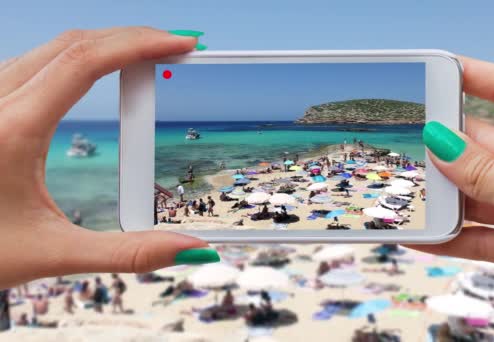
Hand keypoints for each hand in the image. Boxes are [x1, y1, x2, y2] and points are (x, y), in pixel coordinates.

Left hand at [0, 27, 218, 289]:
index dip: (140, 43)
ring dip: (103, 43)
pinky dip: (74, 56)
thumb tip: (190, 250)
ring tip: (144, 55)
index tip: (180, 43)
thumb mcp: (54, 253)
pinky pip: (31, 62)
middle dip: (131, 36)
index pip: (86, 62)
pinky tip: (92, 70)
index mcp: (11, 131)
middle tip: (175, 45)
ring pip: (50, 48)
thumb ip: (129, 252)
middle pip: (73, 43)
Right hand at [410, 56, 493, 340]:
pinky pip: (483, 235)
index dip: (479, 78)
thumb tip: (441, 142)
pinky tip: (427, 236)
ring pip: (481, 193)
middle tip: (414, 145)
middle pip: (488, 147)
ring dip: (450, 199)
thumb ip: (482, 171)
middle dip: (451, 149)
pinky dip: (455, 238)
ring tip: (415, 197)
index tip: (443, 72)